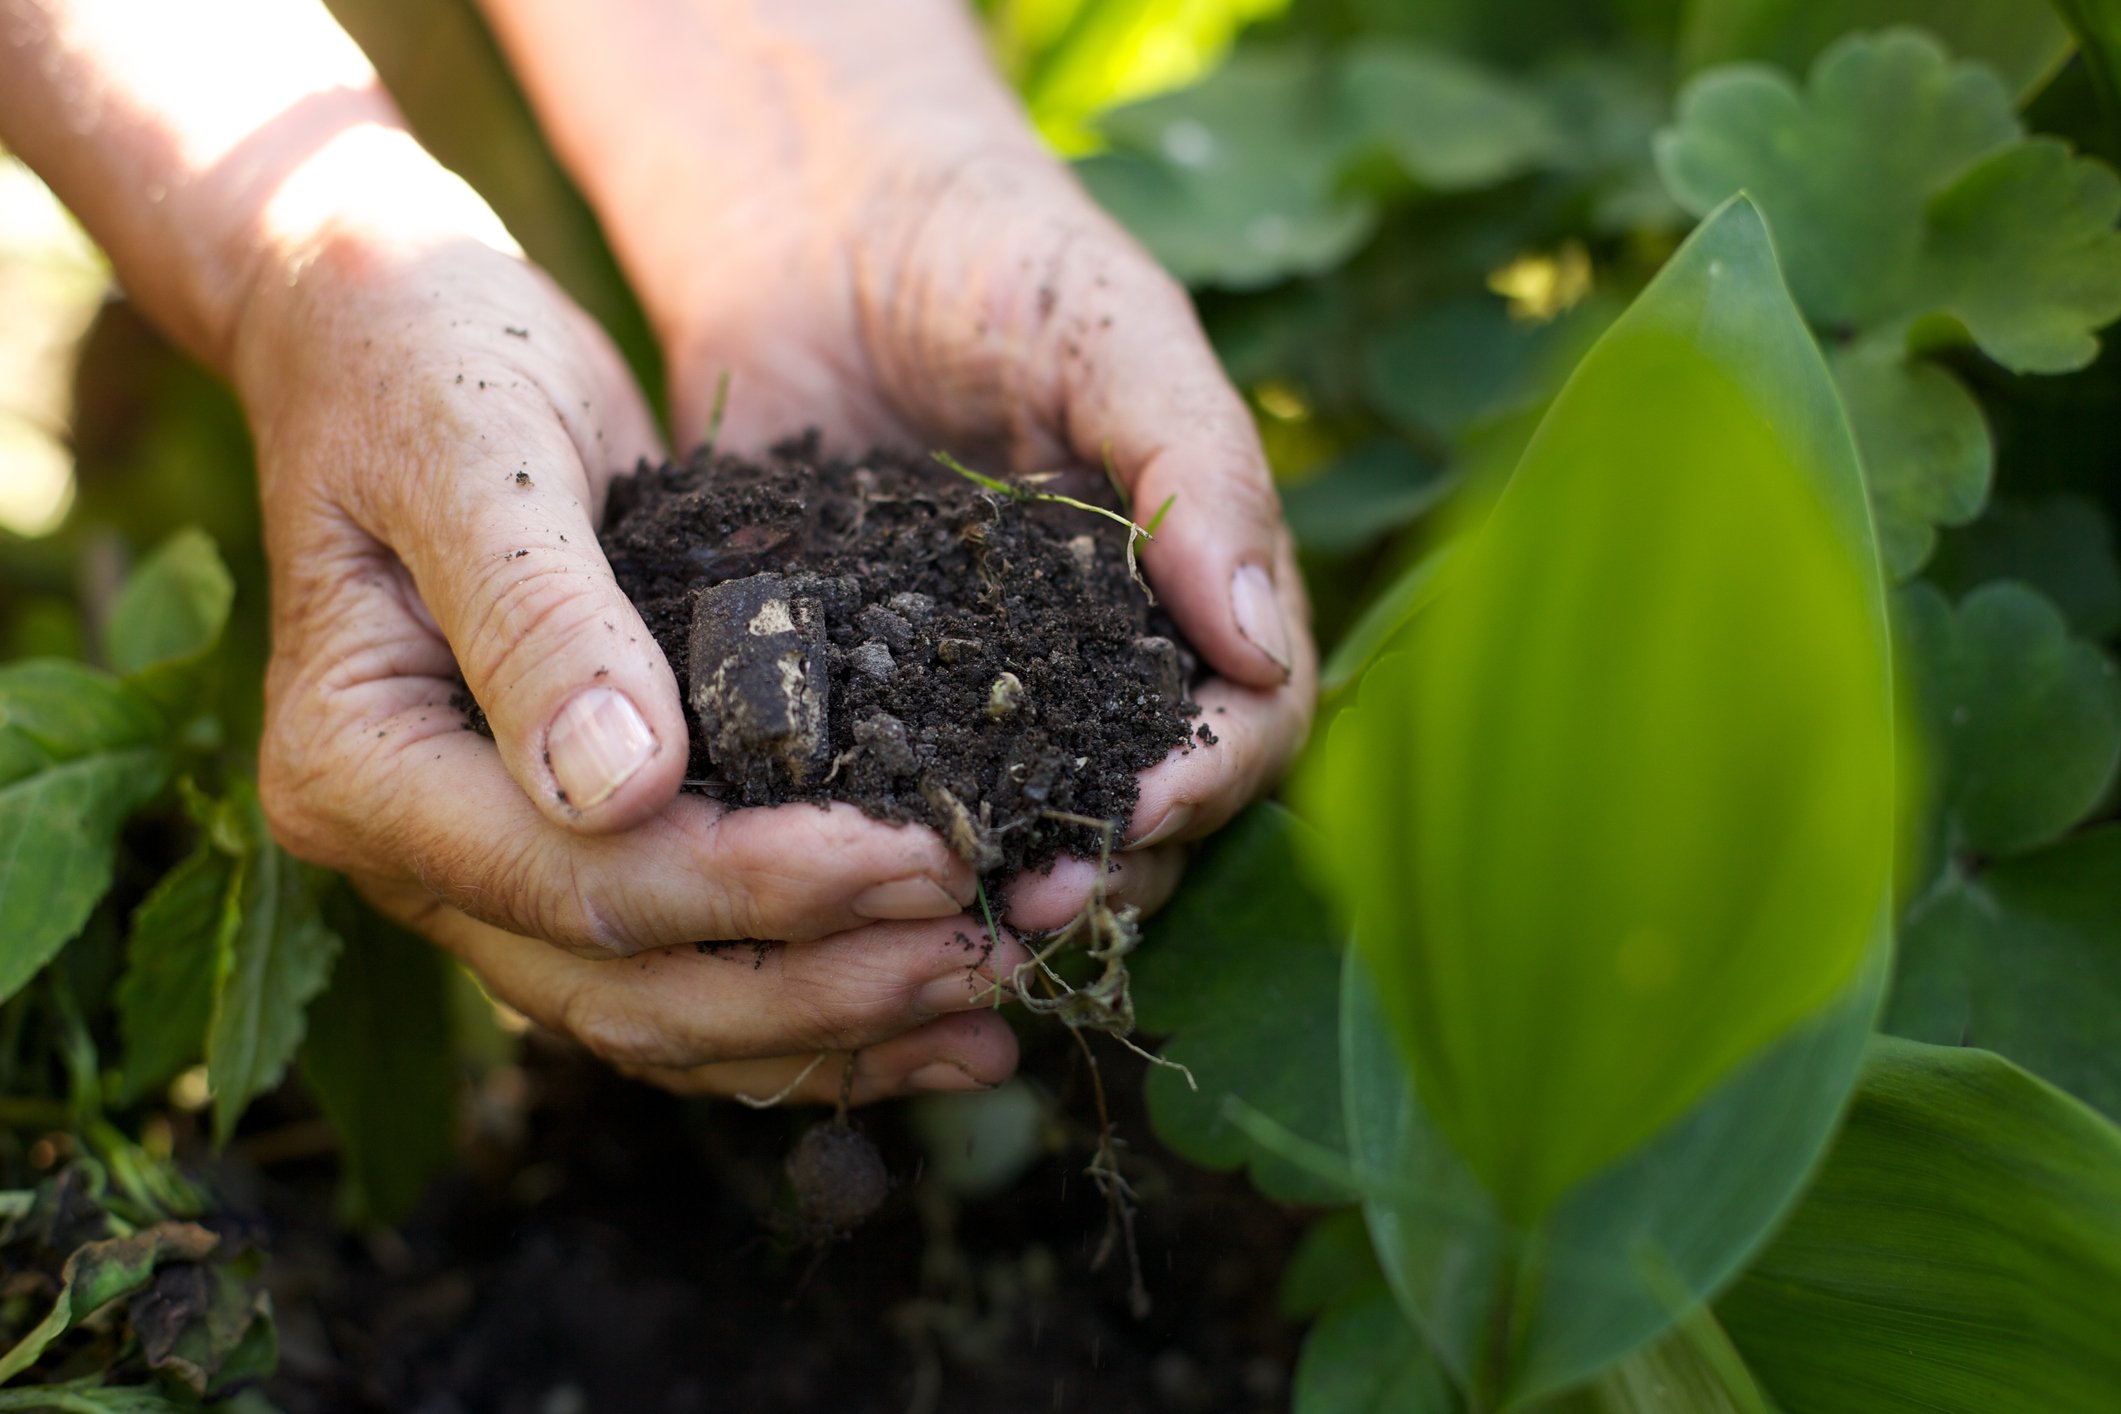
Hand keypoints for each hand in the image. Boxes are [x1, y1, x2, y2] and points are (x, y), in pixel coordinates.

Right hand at [233, 130, 1034, 1103]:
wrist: (390, 333)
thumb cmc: (428, 361)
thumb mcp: (482, 453)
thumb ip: (540, 616)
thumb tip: (623, 789)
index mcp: (358, 767)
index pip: (582, 881)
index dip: (763, 888)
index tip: (926, 860)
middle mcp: (410, 854)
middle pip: (627, 987)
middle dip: (822, 986)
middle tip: (989, 957)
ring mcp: (482, 869)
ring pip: (660, 1013)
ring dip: (831, 1027)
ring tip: (991, 1011)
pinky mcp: (563, 851)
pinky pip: (682, 965)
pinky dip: (806, 1001)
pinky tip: (931, 1008)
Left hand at [480, 0, 1317, 923]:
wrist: (815, 222)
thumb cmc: (996, 253)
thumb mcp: (1113, 334)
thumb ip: (1197, 471)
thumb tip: (1259, 648)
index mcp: (1189, 588)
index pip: (1248, 722)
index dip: (1210, 781)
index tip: (1137, 809)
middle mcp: (1096, 659)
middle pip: (1144, 807)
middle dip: (1101, 865)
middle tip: (1026, 901)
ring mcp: (978, 686)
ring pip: (1021, 824)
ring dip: (995, 882)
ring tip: (942, 916)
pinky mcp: (859, 690)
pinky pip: (884, 787)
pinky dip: (874, 839)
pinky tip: (834, 869)